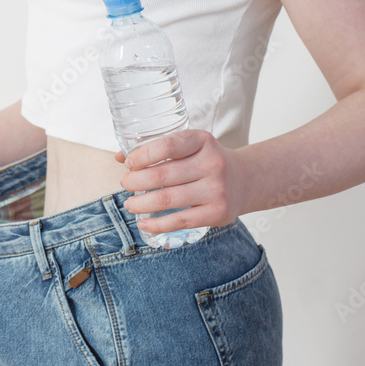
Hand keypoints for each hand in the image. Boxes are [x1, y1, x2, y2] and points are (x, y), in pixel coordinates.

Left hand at [114, 129, 247, 234]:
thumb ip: (157, 148)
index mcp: (202, 141)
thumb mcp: (190, 146)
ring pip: (167, 199)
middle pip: (162, 175)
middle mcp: (212, 163)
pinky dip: (158, 224)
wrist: (244, 180)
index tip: (128, 164)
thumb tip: (120, 157)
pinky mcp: (218, 212)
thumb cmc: (206, 161)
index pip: (168, 146)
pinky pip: (180, 221)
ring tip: (130, 204)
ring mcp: (216, 189)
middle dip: (135, 181)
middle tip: (125, 184)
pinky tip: (144, 224)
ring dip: (141, 203)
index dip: (143, 155)